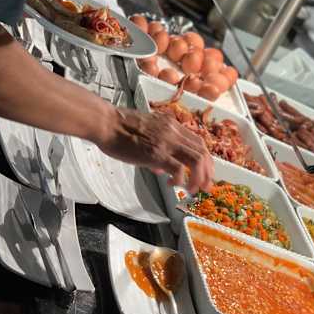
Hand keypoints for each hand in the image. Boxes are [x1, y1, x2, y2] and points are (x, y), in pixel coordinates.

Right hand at [96, 107, 213, 193]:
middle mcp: (173, 132)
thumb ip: (158, 146)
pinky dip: (180, 180)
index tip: (205, 173)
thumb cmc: (119, 128)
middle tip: (205, 187)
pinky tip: (172, 185)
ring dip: (198, 178)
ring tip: (192, 190)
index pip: (198, 143)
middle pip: (203, 152)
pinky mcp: (157, 154)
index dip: (206, 160)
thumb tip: (162, 168)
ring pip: (196, 161)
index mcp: (172, 125)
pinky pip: (179, 170)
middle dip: (208, 173)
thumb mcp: (146, 132)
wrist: (106, 122)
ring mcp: (167, 142)